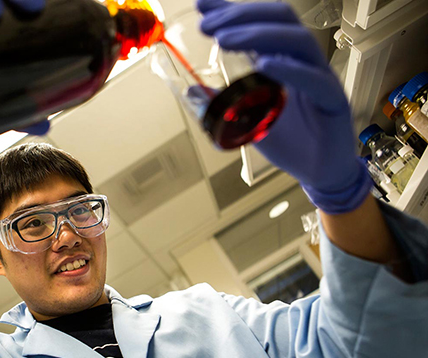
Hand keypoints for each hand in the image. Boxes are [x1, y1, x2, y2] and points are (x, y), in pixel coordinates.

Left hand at [197, 0, 370, 213]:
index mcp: (285, 60)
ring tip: (225, 39)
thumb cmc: (292, 141)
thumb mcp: (249, 117)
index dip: (233, 9)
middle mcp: (305, 62)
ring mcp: (322, 79)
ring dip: (258, 35)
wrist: (320, 172)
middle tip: (209, 25)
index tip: (202, 5)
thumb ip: (224, 100)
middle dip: (242, 15)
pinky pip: (316, 80)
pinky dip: (289, 69)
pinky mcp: (334, 102)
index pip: (262, 22)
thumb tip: (192, 88)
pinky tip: (264, 65)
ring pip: (298, 42)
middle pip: (281, 20)